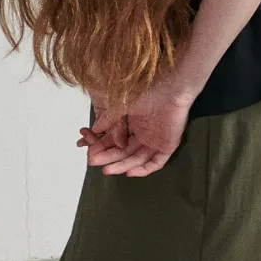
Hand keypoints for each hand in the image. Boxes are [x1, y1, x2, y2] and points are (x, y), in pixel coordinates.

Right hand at [77, 72, 195, 177]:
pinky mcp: (168, 146)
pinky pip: (156, 163)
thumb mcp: (122, 106)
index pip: (117, 142)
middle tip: (94, 162)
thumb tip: (94, 130)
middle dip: (109, 158)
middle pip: (125, 152)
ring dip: (122, 166)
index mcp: (136, 126)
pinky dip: (143, 169)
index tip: (90, 153)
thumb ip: (109, 119)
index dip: (103, 148)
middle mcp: (145, 135)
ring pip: (137, 159)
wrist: (170, 88)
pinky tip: (129, 172)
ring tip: (107, 170)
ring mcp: (156, 141)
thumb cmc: (149, 92)